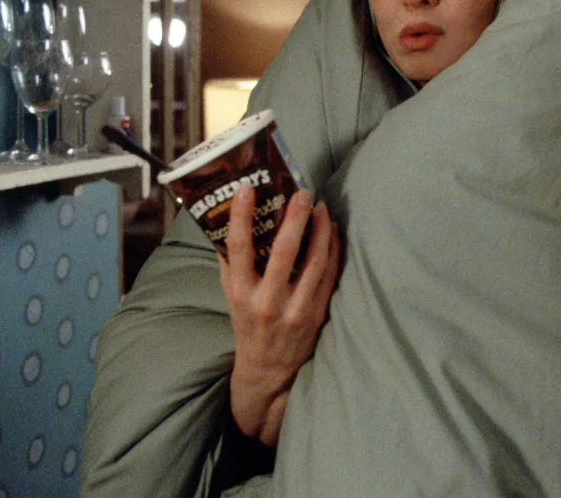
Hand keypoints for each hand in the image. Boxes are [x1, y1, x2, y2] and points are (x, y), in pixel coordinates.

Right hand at [218, 187, 340, 445]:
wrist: (268, 372)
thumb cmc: (247, 325)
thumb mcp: (230, 297)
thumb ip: (229, 262)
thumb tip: (227, 220)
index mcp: (240, 294)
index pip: (238, 248)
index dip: (241, 216)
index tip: (246, 188)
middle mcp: (267, 302)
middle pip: (285, 251)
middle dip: (295, 218)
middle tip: (302, 192)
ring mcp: (296, 310)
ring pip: (315, 262)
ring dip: (320, 230)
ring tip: (320, 207)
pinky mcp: (317, 314)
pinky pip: (329, 275)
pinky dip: (333, 249)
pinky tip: (332, 231)